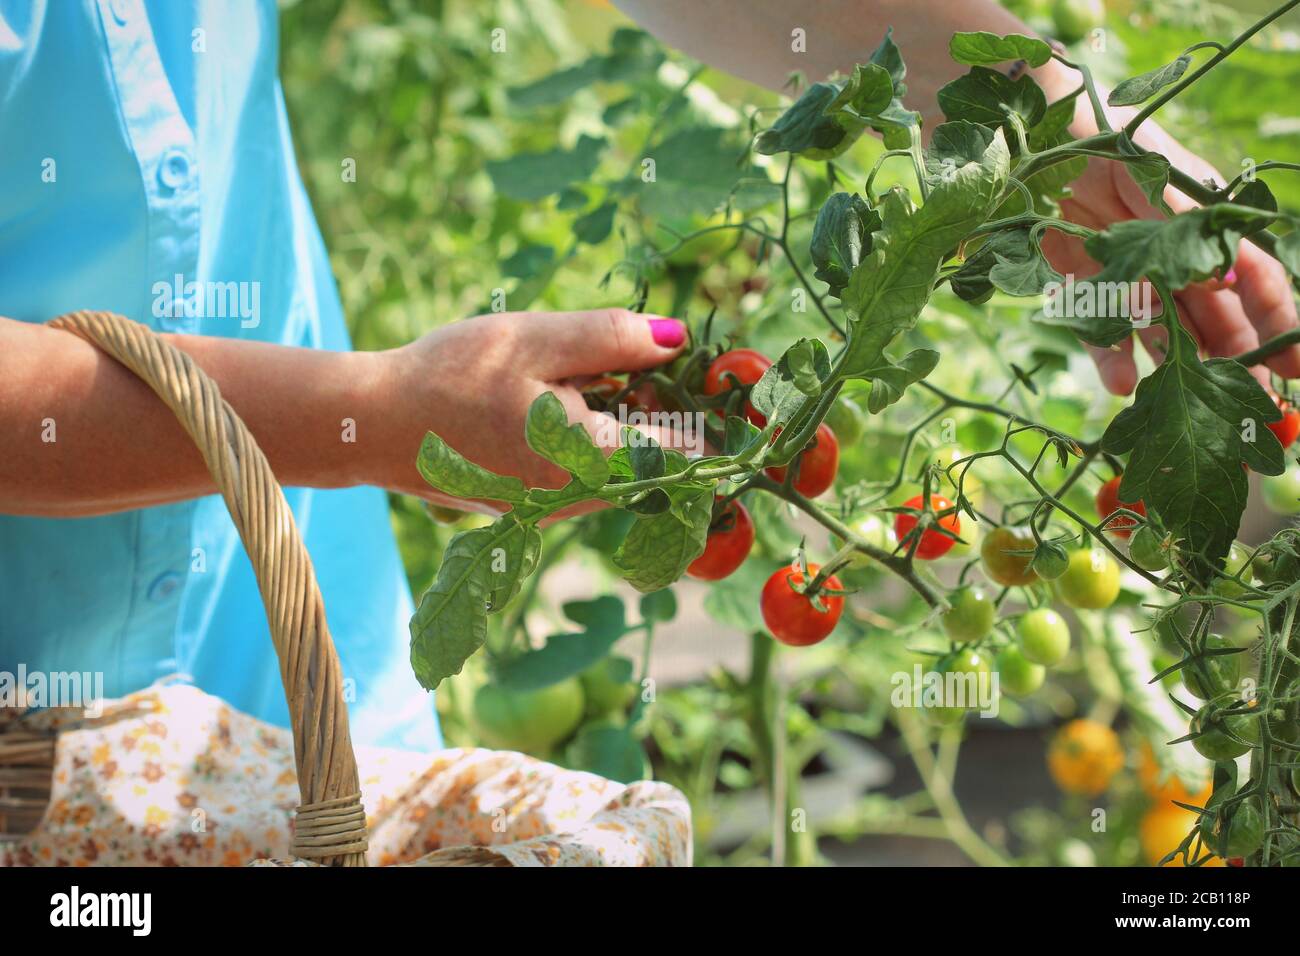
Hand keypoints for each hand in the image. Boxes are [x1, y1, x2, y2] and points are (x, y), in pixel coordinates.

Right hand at [367, 308, 688, 507]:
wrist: (375, 424)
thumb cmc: (451, 376)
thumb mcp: (537, 339)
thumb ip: (614, 339)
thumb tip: (679, 340)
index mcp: (591, 459)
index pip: (684, 449)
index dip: (705, 409)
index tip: (712, 376)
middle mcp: (582, 498)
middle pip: (658, 461)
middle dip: (663, 410)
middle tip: (640, 360)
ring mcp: (558, 509)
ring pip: (624, 468)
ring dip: (627, 423)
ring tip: (591, 377)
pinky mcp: (536, 507)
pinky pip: (590, 474)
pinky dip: (594, 437)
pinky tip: (559, 401)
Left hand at [1033, 64, 1299, 394]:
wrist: (1026, 131)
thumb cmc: (1098, 134)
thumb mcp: (1148, 169)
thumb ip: (1184, 220)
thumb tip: (1229, 273)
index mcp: (1202, 218)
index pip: (1254, 274)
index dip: (1278, 318)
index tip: (1297, 364)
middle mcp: (1171, 250)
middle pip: (1213, 314)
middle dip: (1236, 358)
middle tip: (1253, 405)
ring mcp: (1127, 270)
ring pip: (1163, 329)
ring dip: (1178, 368)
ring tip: (1190, 408)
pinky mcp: (1079, 282)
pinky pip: (1100, 327)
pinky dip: (1111, 356)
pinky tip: (1121, 386)